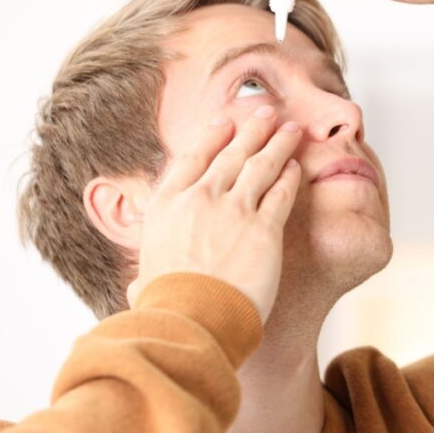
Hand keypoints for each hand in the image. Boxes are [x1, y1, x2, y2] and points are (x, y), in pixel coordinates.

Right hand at [129, 105, 303, 322]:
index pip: (192, 159)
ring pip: (261, 165)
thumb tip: (136, 292)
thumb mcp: (145, 281)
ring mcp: (233, 210)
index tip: (224, 123)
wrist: (192, 318)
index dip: (212, 137)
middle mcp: (199, 199)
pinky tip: (297, 167)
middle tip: (266, 114)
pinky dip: (290, 177)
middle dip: (252, 130)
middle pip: (231, 154)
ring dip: (278, 144)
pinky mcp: (264, 227)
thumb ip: (145, 276)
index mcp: (167, 205)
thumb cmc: (166, 307)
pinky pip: (281, 193)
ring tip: (290, 130)